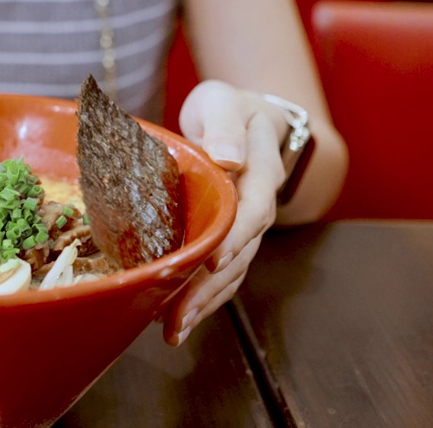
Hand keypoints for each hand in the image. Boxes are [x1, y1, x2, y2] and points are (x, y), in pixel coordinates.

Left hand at [163, 80, 286, 345]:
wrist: (245, 117)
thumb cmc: (231, 108)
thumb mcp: (225, 103)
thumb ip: (227, 127)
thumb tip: (228, 158)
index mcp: (260, 173)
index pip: (251, 210)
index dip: (234, 237)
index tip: (210, 261)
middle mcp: (256, 207)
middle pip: (239, 253)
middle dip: (209, 288)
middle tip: (177, 316)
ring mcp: (244, 228)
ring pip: (230, 272)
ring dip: (203, 303)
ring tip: (172, 329)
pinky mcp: (228, 239)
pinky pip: (219, 273)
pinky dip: (200, 298)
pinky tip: (175, 319)